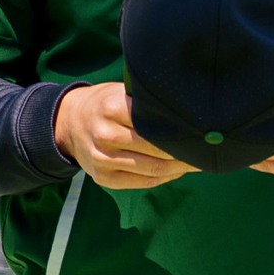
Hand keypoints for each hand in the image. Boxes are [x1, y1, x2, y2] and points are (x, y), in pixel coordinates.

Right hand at [54, 82, 195, 189]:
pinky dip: (166, 178)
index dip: (183, 131)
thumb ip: (147, 102)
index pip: (158, 125)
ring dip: (181, 168)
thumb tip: (189, 114)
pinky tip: (177, 170)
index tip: (202, 132)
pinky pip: (144, 182)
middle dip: (186, 152)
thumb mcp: (120, 91)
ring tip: (196, 161)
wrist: (67, 123)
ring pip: (154, 169)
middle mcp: (104, 135)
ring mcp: (101, 159)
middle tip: (205, 149)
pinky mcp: (103, 178)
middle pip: (158, 150)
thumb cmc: (103, 104)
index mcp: (111, 108)